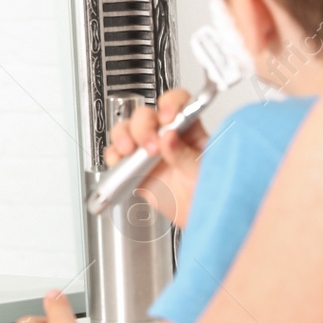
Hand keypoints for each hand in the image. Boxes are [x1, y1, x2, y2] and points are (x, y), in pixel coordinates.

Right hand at [102, 88, 206, 226]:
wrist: (198, 219)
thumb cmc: (209, 193)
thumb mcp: (202, 172)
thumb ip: (185, 155)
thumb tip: (168, 137)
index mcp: (189, 129)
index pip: (177, 103)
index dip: (169, 104)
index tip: (167, 117)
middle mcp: (166, 135)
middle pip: (146, 115)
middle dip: (143, 127)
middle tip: (150, 147)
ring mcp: (147, 151)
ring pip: (126, 130)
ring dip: (123, 137)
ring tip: (130, 152)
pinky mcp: (134, 169)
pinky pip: (116, 155)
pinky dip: (113, 156)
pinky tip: (120, 162)